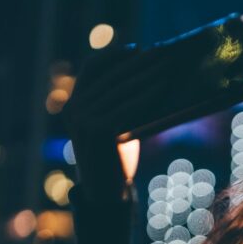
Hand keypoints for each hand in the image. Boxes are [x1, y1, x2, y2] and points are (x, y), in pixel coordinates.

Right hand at [62, 45, 166, 202]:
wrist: (105, 194)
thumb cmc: (114, 159)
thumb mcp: (111, 126)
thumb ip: (116, 103)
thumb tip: (148, 75)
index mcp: (73, 104)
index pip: (91, 68)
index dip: (114, 56)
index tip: (137, 49)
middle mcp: (74, 109)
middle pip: (112, 76)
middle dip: (140, 63)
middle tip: (163, 52)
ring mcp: (84, 119)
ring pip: (123, 89)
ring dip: (148, 75)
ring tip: (169, 67)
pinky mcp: (98, 130)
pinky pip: (128, 106)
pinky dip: (148, 95)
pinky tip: (164, 88)